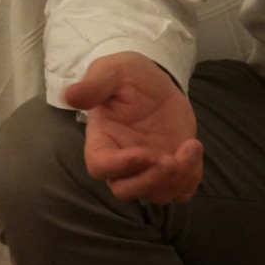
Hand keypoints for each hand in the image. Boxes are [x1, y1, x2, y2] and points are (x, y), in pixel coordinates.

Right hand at [65, 51, 202, 203]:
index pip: (100, 166)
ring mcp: (148, 168)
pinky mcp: (172, 167)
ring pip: (156, 193)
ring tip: (189, 149)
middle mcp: (123, 161)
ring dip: (174, 180)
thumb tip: (70, 95)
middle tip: (169, 160)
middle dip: (149, 180)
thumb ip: (95, 84)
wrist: (156, 82)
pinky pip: (180, 188)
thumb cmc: (128, 76)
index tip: (142, 153)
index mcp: (102, 140)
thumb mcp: (113, 70)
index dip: (119, 166)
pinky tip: (194, 148)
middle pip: (126, 190)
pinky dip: (190, 177)